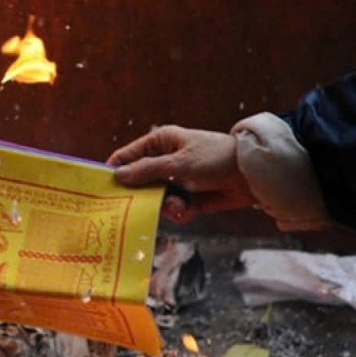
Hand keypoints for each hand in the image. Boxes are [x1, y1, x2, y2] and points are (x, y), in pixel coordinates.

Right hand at [107, 125, 255, 223]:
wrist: (252, 175)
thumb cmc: (215, 159)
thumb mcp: (177, 163)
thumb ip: (146, 170)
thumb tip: (117, 175)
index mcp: (158, 143)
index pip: (125, 157)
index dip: (113, 172)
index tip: (103, 190)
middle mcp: (163, 161)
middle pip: (137, 183)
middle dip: (141, 196)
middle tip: (139, 206)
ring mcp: (175, 181)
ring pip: (154, 200)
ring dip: (164, 206)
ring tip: (179, 206)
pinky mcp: (187, 198)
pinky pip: (172, 209)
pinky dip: (179, 212)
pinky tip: (188, 210)